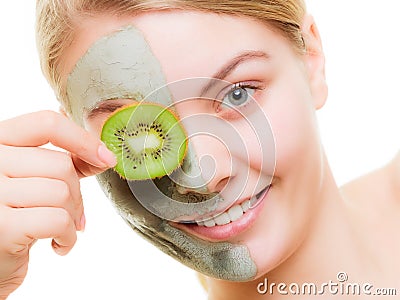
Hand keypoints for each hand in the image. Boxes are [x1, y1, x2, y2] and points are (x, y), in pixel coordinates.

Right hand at [0, 111, 115, 297]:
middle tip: (71, 214)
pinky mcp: (2, 226)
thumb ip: (59, 164)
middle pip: (60, 165)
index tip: (105, 157)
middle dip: (76, 194)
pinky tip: (58, 244)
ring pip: (62, 192)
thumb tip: (102, 154)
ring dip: (72, 217)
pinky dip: (68, 236)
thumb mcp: (30, 182)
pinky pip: (58, 220)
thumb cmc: (12, 219)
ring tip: (61, 229)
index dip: (82, 139)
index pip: (46, 124)